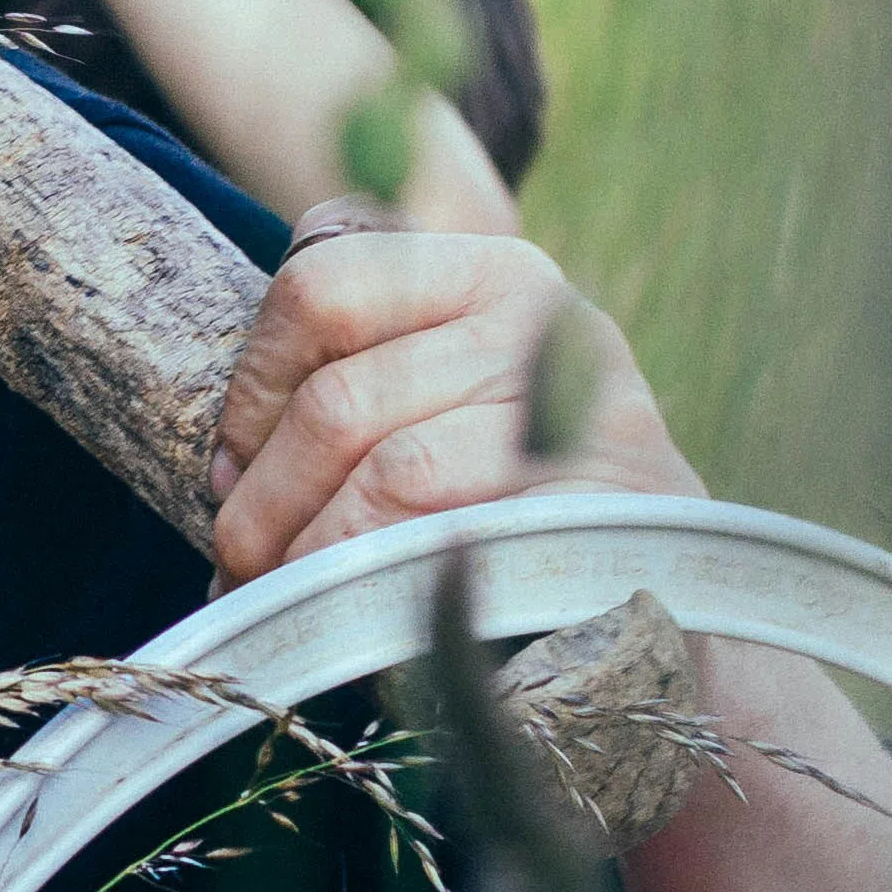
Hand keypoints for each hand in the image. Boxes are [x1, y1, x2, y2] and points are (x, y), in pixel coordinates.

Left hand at [203, 215, 694, 585]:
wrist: (663, 592)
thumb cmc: (512, 501)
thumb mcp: (438, 404)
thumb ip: (355, 369)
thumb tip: (232, 441)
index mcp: (488, 273)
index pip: (318, 288)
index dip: (250, 390)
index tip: (229, 467)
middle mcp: (543, 320)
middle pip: (338, 399)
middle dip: (263, 502)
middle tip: (239, 563)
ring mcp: (582, 408)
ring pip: (387, 472)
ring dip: (309, 555)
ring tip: (280, 599)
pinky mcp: (602, 501)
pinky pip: (451, 539)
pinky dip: (377, 587)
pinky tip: (349, 619)